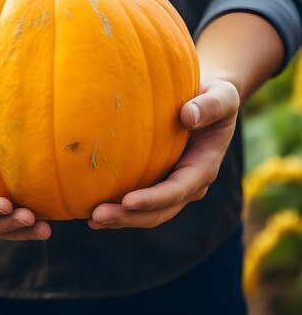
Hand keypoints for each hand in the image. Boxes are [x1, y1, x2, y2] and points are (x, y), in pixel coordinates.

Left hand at [89, 78, 239, 229]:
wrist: (206, 100)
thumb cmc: (213, 94)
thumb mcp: (222, 96)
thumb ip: (210, 106)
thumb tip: (187, 115)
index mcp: (204, 167)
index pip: (178, 189)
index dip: (154, 199)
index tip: (128, 201)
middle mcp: (189, 184)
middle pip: (159, 210)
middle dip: (129, 217)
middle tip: (97, 217)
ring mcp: (172, 186)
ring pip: (147, 212)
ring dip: (120, 218)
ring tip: (92, 219)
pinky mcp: (157, 181)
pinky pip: (138, 202)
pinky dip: (118, 208)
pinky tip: (91, 208)